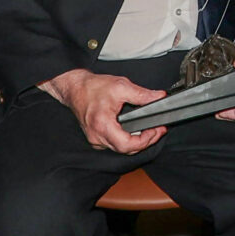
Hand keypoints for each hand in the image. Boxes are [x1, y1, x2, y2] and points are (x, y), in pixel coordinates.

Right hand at [41, 68, 166, 154]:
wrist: (75, 88)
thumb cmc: (93, 88)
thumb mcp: (121, 86)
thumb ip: (142, 94)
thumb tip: (159, 97)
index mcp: (102, 125)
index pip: (127, 145)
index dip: (146, 140)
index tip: (157, 130)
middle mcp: (97, 136)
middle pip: (126, 150)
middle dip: (146, 142)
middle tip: (157, 130)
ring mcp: (96, 140)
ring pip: (121, 149)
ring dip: (137, 142)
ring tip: (150, 131)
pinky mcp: (96, 138)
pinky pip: (115, 145)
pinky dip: (127, 141)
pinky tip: (135, 132)